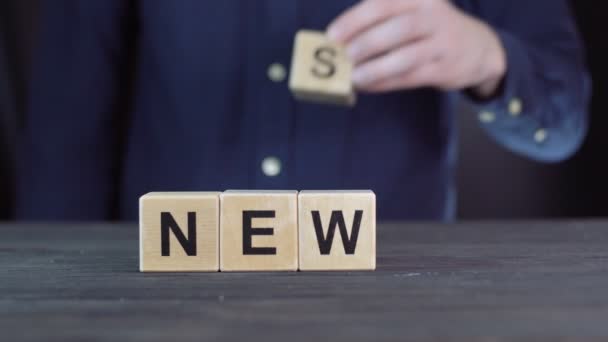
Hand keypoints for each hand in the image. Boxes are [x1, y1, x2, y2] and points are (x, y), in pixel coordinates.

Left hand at [327, 0, 506, 97]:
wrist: (478, 47)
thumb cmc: (429, 28)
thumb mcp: (413, 9)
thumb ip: (381, 19)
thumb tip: (338, 39)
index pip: (384, 3)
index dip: (355, 19)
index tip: (333, 35)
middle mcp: (434, 16)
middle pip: (399, 28)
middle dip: (367, 43)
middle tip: (347, 56)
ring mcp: (442, 43)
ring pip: (406, 57)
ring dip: (376, 68)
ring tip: (355, 77)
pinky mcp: (444, 68)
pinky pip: (410, 77)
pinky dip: (386, 83)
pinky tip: (368, 86)